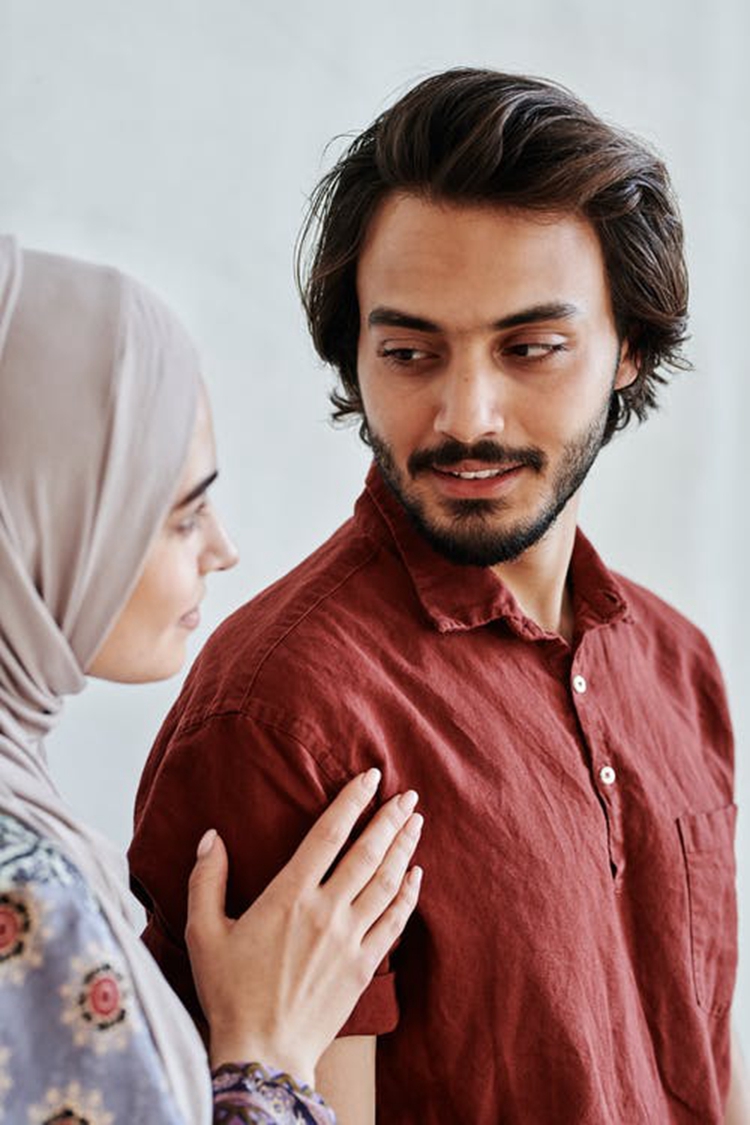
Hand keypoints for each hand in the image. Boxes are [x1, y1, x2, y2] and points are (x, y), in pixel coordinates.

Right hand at [184, 769, 421, 1084]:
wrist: (263, 1053)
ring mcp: (350, 939)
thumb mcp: (204, 933)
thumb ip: (206, 879)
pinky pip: (394, 922)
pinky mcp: (364, 967)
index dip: (352, 801)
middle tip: (408, 794)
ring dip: (404, 848)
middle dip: (390, 818)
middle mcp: (326, 911)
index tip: (371, 777)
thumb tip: (212, 836)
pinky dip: (408, 894)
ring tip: (416, 822)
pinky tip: (415, 875)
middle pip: (368, 852)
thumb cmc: (228, 992)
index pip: (328, 834)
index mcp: (288, 896)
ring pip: (387, 882)